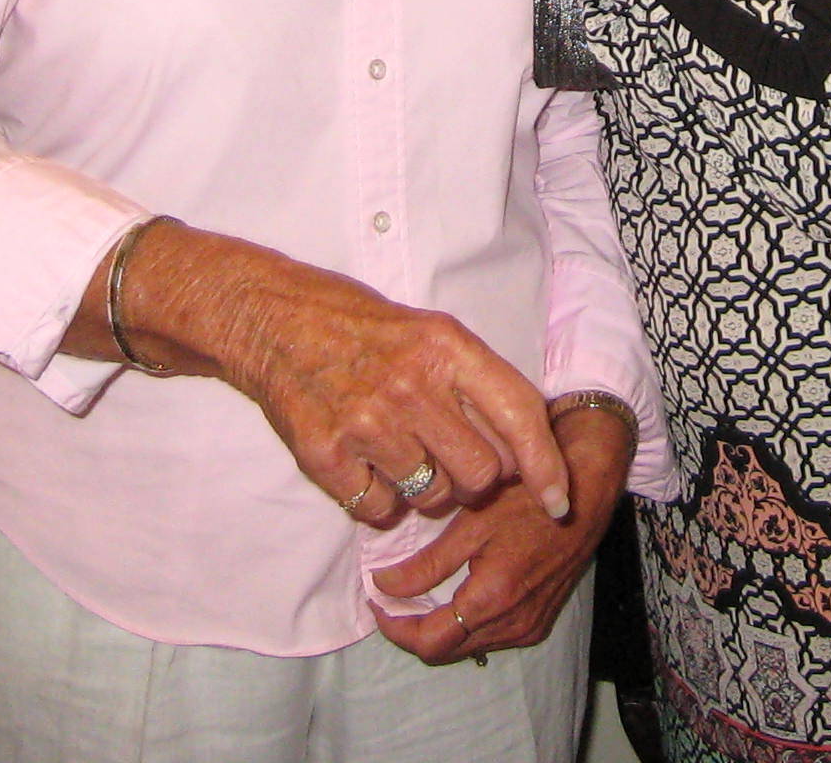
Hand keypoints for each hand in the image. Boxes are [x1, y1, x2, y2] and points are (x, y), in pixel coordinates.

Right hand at [70, 223, 572, 525]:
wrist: (273, 320)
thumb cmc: (362, 330)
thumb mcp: (430, 334)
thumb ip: (478, 386)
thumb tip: (528, 454)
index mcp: (446, 346)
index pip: (519, 415)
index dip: (546, 466)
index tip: (558, 501)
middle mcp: (411, 383)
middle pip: (480, 474)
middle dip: (471, 480)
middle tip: (443, 456)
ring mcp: (366, 421)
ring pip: (431, 498)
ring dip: (422, 490)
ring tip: (397, 452)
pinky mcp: (326, 453)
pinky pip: (379, 511)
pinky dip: (376, 501)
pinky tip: (362, 463)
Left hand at [371, 401, 632, 663]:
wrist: (583, 496)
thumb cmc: (527, 499)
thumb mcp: (471, 523)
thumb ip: (426, 563)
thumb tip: (382, 584)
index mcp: (493, 599)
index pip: (430, 641)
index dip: (396, 629)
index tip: (377, 604)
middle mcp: (513, 624)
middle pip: (446, 651)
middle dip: (413, 630)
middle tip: (391, 600)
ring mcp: (529, 627)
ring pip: (468, 646)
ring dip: (440, 628)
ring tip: (418, 595)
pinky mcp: (539, 622)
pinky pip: (491, 637)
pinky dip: (466, 625)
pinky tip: (455, 595)